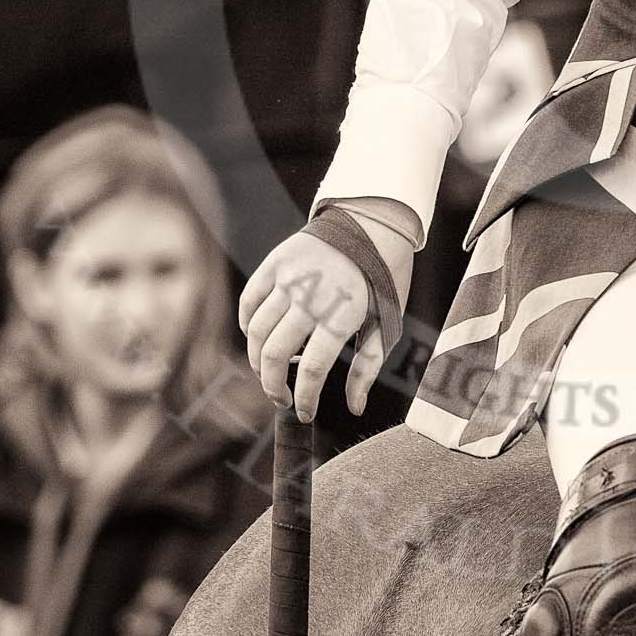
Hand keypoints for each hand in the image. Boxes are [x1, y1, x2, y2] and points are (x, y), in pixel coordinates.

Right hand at [237, 228, 411, 421]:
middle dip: (272, 386)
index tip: (304, 413)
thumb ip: (368, 366)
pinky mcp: (275, 263)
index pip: (311, 369)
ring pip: (256, 331)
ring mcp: (289, 278)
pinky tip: (261, 339)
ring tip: (270, 371)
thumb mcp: (387, 322)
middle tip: (281, 397)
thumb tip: (355, 407)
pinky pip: (249, 302)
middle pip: (275, 354)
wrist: (372, 221)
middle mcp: (311, 296)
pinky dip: (248, 327)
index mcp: (343, 314)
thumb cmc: (383, 278)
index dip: (304, 399)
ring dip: (258, 361)